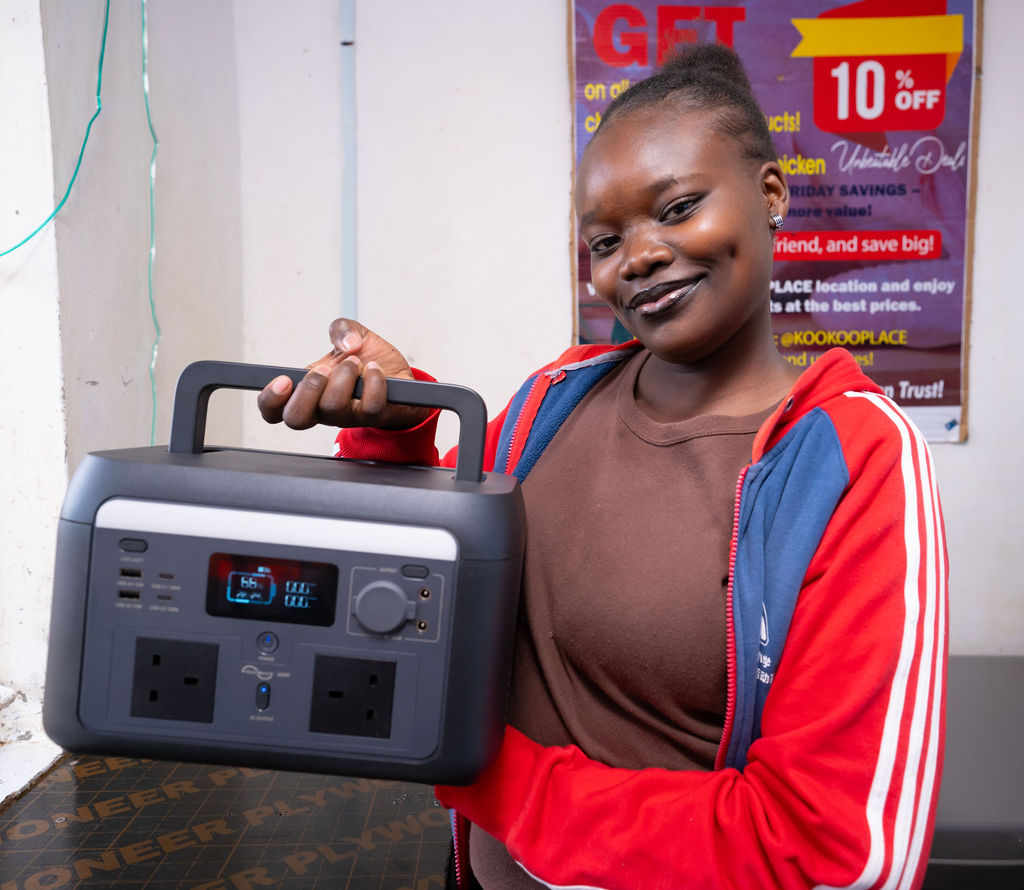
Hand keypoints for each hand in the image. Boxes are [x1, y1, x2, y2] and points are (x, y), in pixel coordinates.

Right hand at [257, 319, 430, 430]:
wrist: (401, 375)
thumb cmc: (369, 359)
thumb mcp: (351, 335)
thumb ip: (341, 329)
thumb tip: (346, 342)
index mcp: (307, 391)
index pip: (274, 411)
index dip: (270, 400)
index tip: (282, 380)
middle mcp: (322, 409)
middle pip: (296, 419)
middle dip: (308, 388)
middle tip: (325, 369)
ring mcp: (347, 416)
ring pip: (332, 409)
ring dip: (344, 377)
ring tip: (355, 362)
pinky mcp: (373, 416)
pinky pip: (369, 406)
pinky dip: (373, 381)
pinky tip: (376, 369)